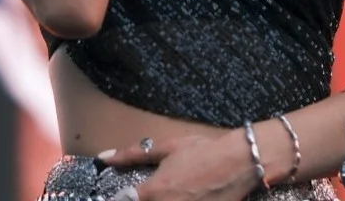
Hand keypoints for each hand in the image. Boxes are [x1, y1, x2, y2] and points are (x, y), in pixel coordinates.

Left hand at [101, 132, 258, 200]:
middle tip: (147, 195)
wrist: (240, 163)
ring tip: (168, 195)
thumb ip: (133, 154)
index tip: (123, 196)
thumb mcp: (167, 148)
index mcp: (153, 192)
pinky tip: (183, 199)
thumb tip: (103, 157)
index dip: (120, 200)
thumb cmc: (203, 152)